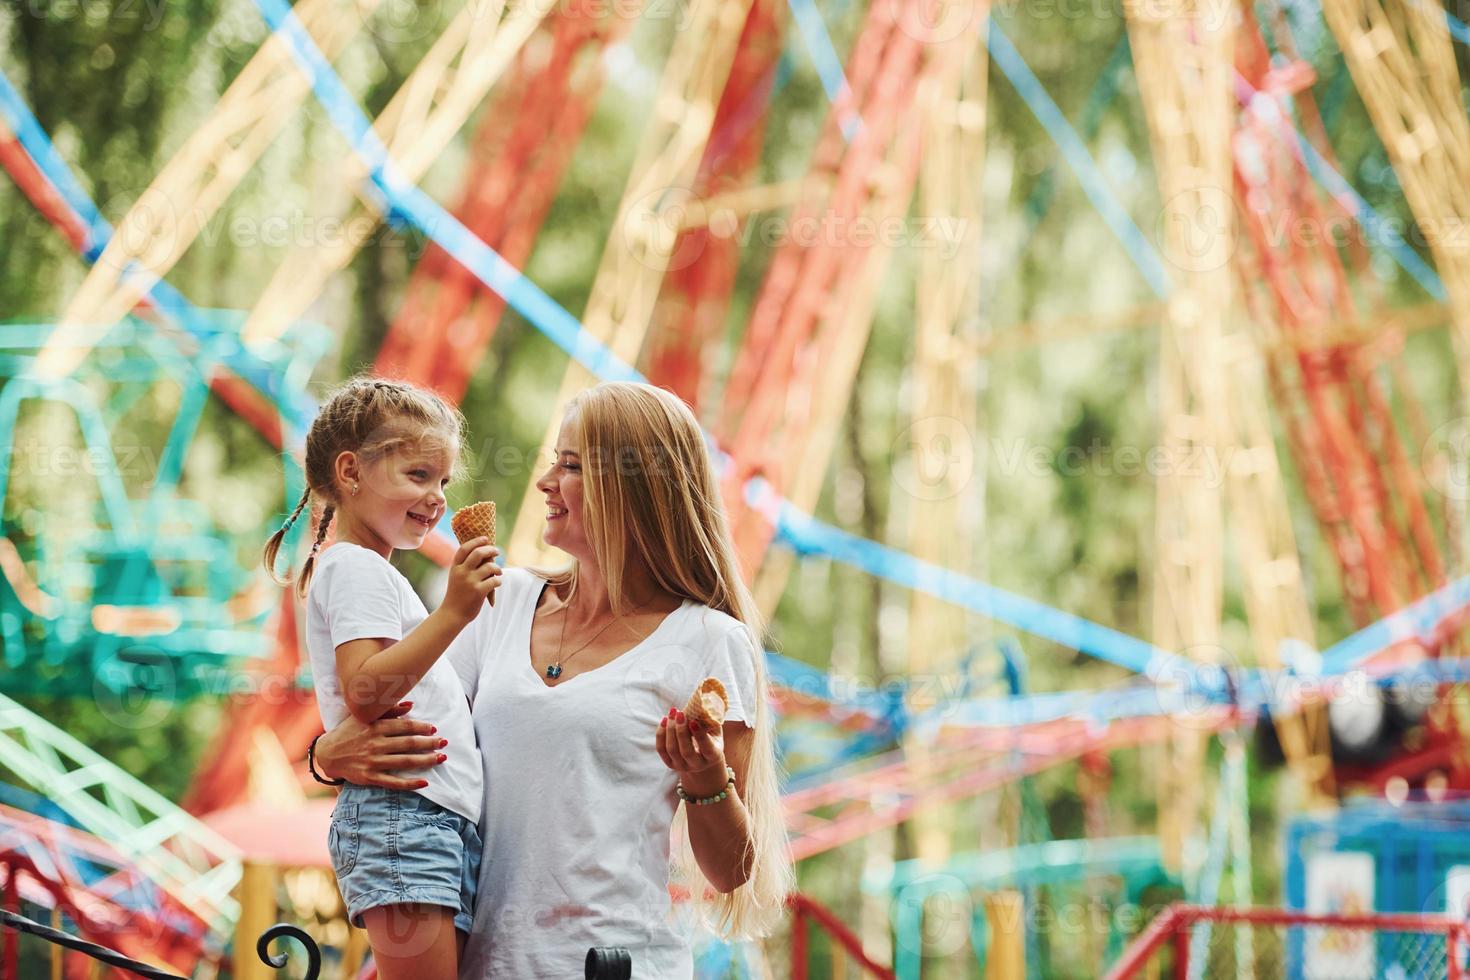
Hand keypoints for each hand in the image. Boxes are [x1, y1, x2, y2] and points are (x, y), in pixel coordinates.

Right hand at [314, 700, 447, 790]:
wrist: (327, 754)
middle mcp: (375, 744)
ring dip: (426, 760)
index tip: (434, 728)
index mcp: (375, 727)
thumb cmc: (348, 732)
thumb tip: (411, 705)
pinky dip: (410, 783)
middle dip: (429, 743)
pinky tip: (425, 782)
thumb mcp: (364, 716)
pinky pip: (394, 782)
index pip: (404, 726)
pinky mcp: (370, 777)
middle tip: (444, 742)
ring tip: (441, 758)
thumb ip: (388, 710)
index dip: (421, 727)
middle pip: (409, 743)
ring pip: (405, 762)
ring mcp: (373, 762)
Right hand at [443, 538, 500, 622]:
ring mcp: (470, 582)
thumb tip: (484, 552)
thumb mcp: (456, 577)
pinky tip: (497, 583)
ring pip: (490, 567)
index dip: (476, 541)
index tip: (486, 538)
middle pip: (478, 553)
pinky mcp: (478, 592)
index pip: (465, 548)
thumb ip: (466, 566)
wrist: (452, 614)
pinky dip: (498, 580)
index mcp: (455, 567)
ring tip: (499, 572)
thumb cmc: (457, 594)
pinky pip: (495, 580)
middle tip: (497, 551)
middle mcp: (461, 572)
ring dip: (497, 568)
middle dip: (490, 550)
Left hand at [655, 708, 726, 795]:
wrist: (702, 758)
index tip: (693, 721)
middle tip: (680, 714)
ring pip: (672, 749)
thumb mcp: (715, 731)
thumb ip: (712, 719)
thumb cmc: (711, 739)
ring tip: (673, 713)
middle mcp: (697, 765)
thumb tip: (706, 700)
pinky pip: (661, 749)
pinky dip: (661, 734)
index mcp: (712, 757)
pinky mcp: (670, 763)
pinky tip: (665, 720)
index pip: (706, 748)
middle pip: (686, 751)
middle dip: (681, 731)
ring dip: (670, 729)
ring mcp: (682, 766)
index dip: (699, 735)